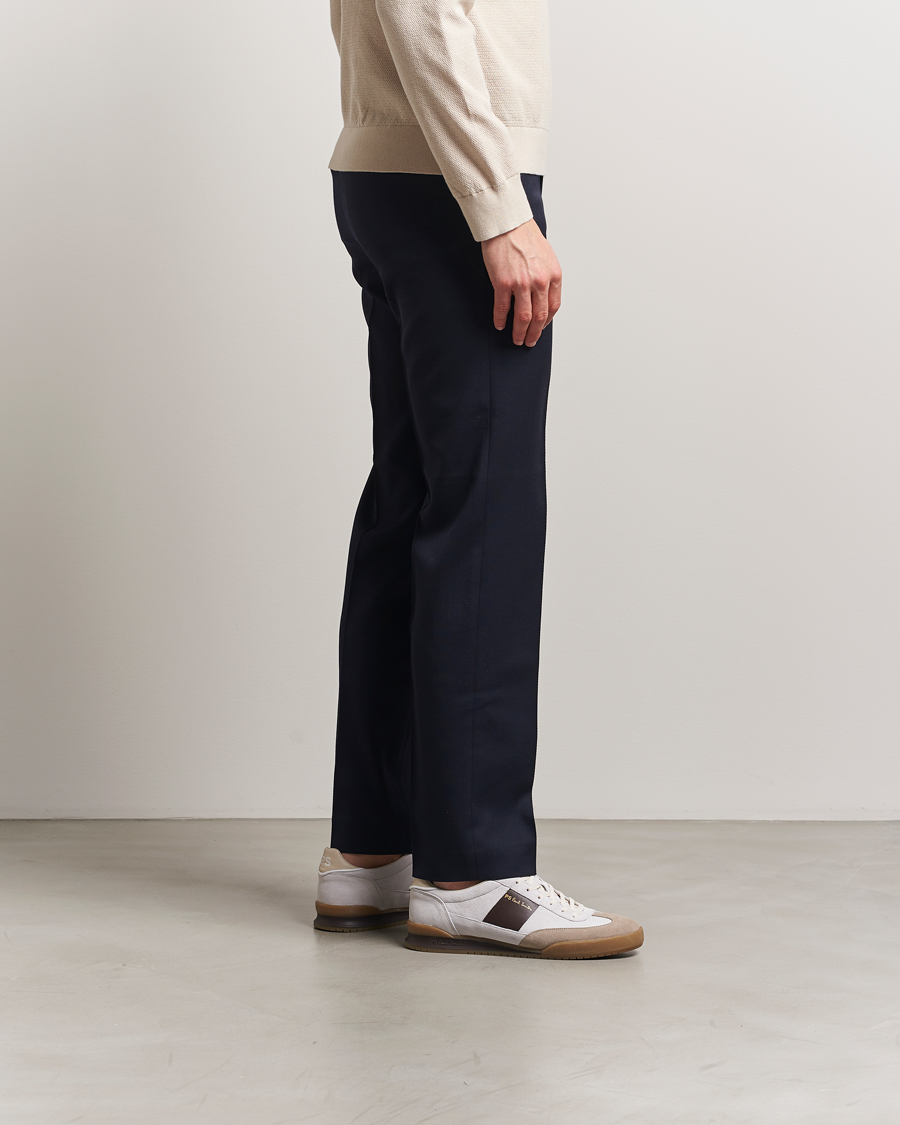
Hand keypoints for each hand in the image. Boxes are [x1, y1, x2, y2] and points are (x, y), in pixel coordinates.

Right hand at [481, 218, 561, 346]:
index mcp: (553, 275)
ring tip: (516, 339)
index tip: (540, 328)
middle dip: (534, 333)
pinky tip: (499, 325)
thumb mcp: (547, 256)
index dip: (546, 322)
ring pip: (523, 317)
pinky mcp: (503, 283)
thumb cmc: (525, 236)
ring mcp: (521, 284)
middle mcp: (540, 282)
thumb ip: (547, 277)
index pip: (553, 307)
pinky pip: (502, 308)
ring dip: (519, 332)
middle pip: (539, 317)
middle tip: (528, 341)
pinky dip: (500, 320)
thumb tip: (543, 296)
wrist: (508, 224)